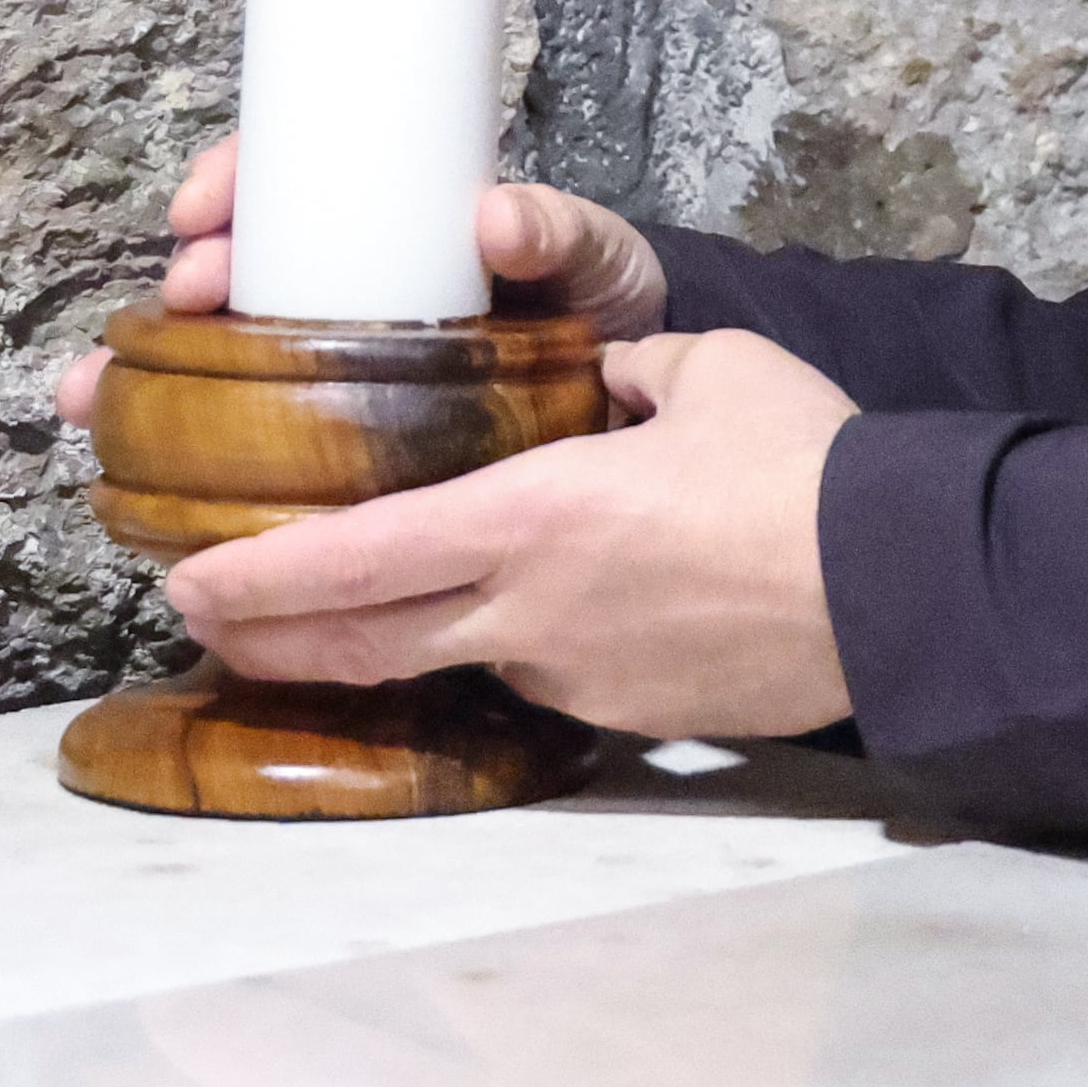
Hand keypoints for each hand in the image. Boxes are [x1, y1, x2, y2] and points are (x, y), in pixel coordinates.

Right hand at [51, 137, 676, 427]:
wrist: (630, 385)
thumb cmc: (597, 293)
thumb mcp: (587, 251)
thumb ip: (556, 229)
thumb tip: (496, 216)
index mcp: (393, 216)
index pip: (290, 173)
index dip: (234, 180)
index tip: (204, 207)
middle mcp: (348, 274)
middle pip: (235, 261)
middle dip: (177, 279)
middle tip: (170, 303)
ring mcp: (336, 350)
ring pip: (215, 344)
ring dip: (144, 363)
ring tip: (94, 392)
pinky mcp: (337, 424)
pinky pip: (245, 423)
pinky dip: (183, 437)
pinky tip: (138, 467)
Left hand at [160, 330, 863, 738]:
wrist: (901, 588)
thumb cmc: (804, 470)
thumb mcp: (711, 374)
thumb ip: (637, 372)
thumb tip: (619, 377)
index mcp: (532, 517)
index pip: (356, 558)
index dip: (258, 575)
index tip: (185, 576)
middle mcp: (530, 611)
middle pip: (360, 644)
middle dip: (266, 636)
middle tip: (204, 619)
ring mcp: (575, 675)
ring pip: (456, 658)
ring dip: (396, 642)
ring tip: (361, 615)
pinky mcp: (628, 714)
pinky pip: (545, 675)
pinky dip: (515, 648)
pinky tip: (548, 619)